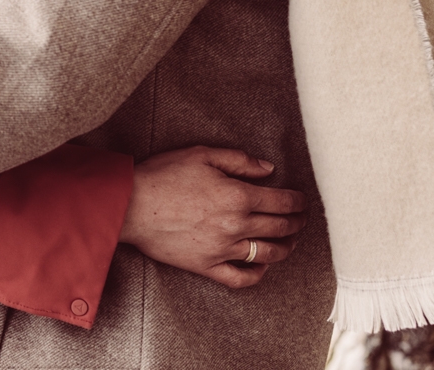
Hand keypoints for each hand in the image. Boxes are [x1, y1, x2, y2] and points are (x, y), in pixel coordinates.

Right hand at [119, 146, 305, 287]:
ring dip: (285, 247)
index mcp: (238, 195)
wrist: (130, 205)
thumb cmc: (162, 176)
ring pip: (268, 253)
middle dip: (296, 223)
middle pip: (280, 227)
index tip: (302, 201)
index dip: (298, 201)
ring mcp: (223, 249)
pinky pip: (241, 277)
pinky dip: (258, 274)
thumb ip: (239, 160)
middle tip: (301, 219)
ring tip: (289, 241)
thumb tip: (268, 169)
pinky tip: (263, 267)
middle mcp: (236, 225)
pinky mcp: (207, 266)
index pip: (282, 201)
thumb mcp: (201, 154)